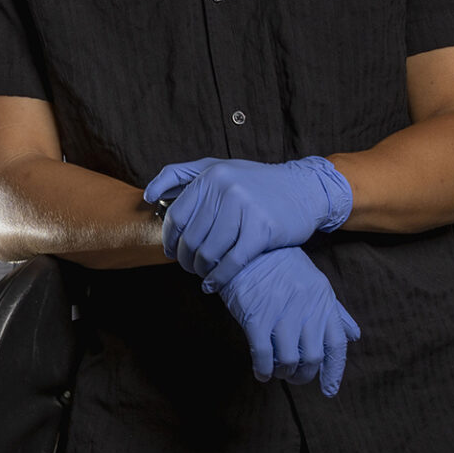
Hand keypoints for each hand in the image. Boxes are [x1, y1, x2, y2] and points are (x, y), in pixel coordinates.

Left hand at [144, 155, 352, 289]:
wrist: (304, 189)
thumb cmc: (256, 182)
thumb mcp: (217, 167)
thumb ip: (179, 175)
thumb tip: (149, 195)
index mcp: (210, 175)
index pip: (177, 216)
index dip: (170, 240)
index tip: (172, 252)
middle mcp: (225, 188)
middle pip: (191, 237)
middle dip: (186, 259)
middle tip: (190, 267)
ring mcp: (245, 208)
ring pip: (209, 252)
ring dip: (201, 270)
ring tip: (203, 275)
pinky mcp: (263, 229)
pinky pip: (232, 261)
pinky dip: (219, 278)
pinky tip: (213, 284)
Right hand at [217, 247, 359, 394]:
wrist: (245, 247)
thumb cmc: (280, 266)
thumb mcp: (312, 282)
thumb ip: (334, 311)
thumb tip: (355, 336)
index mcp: (323, 298)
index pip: (337, 343)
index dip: (334, 371)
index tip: (329, 390)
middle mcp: (306, 306)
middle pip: (313, 356)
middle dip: (304, 374)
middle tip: (293, 376)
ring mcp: (281, 311)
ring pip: (289, 359)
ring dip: (283, 372)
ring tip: (275, 370)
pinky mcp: (256, 315)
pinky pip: (264, 354)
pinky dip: (263, 369)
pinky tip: (260, 371)